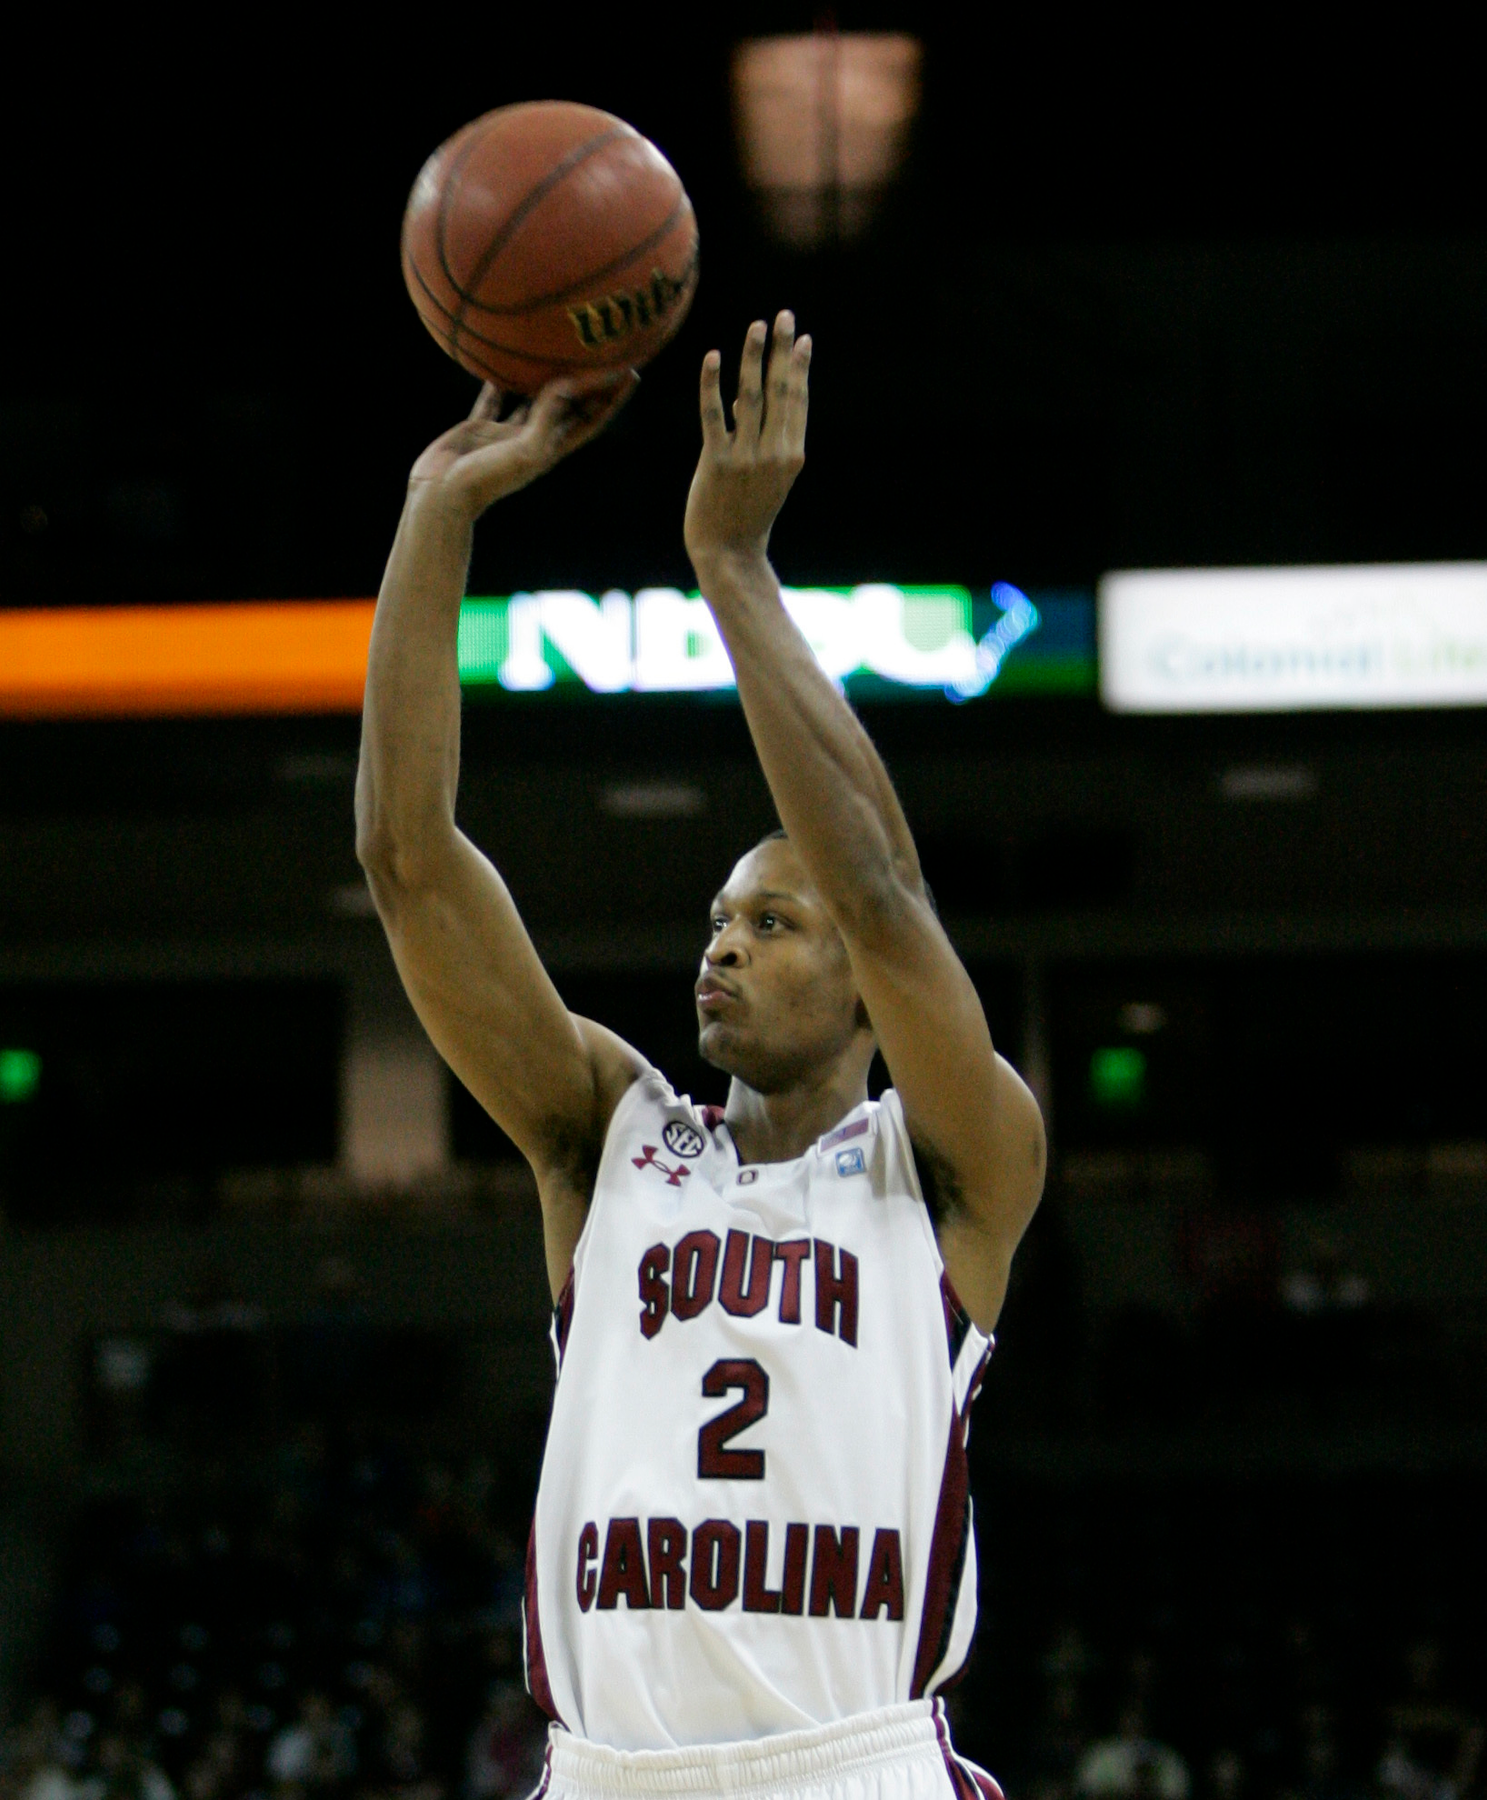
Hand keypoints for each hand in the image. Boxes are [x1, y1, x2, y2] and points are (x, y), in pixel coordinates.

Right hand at [407, 370, 637, 520]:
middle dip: (588, 382)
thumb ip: (547, 419)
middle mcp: (533, 441)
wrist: (441, 496)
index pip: (592, 418)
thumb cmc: (485, 480)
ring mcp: (506, 435)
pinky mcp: (479, 429)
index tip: (631, 370)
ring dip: (547, 378)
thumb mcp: (524, 450)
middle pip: (569, 407)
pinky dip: (500, 380)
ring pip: (533, 400)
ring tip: (558, 349)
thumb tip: (566, 385)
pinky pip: (494, 399)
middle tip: (602, 350)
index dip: (613, 397)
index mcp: (551, 449)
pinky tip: (502, 357)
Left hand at [684, 311, 810, 574]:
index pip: (798, 401)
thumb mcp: (767, 477)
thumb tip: (746, 398)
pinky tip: (713, 357)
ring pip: (751, 396)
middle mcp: (773, 453)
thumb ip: (763, 438)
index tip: (802, 338)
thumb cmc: (747, 515)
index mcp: (792, 455)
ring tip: (756, 326)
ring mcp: (745, 457)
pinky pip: (713, 415)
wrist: (728, 553)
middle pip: (780, 391)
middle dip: (783, 350)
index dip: (800, 367)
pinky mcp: (716, 462)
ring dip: (753, 356)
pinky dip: (712, 384)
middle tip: (784, 315)